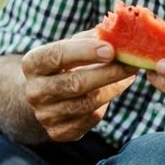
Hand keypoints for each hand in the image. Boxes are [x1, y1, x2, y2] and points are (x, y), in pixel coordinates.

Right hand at [21, 30, 136, 141]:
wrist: (44, 95)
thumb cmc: (63, 63)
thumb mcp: (71, 45)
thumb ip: (91, 38)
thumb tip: (117, 32)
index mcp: (33, 64)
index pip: (57, 55)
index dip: (85, 51)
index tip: (111, 49)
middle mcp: (34, 91)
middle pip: (75, 83)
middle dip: (108, 73)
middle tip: (132, 64)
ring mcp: (45, 115)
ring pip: (87, 103)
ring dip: (113, 88)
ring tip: (129, 74)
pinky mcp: (59, 132)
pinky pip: (91, 118)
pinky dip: (107, 103)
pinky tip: (115, 89)